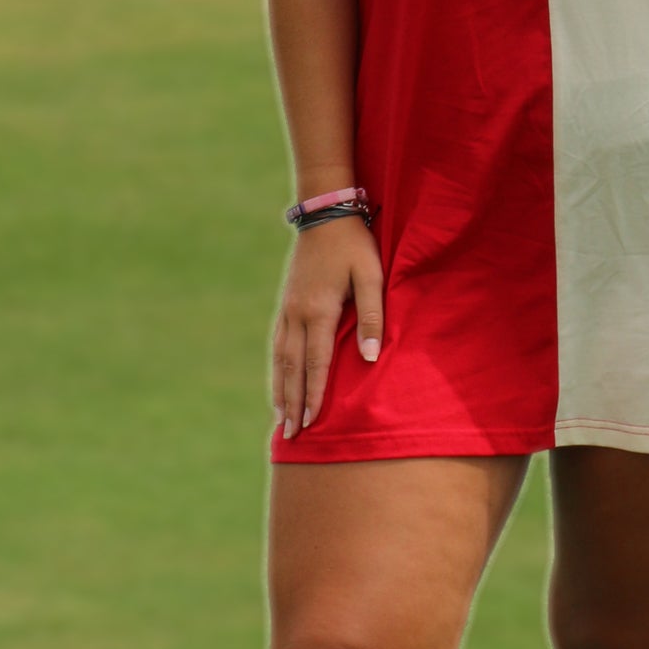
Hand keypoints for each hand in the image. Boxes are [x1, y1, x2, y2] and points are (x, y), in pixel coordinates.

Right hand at [273, 212, 383, 439]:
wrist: (324, 213)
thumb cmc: (355, 245)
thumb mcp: (371, 276)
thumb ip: (372, 316)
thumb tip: (370, 358)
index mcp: (319, 309)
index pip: (316, 363)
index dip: (314, 394)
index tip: (312, 422)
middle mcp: (297, 313)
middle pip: (293, 368)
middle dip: (292, 402)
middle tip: (292, 435)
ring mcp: (287, 308)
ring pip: (280, 358)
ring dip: (280, 390)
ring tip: (280, 420)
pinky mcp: (286, 302)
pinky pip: (277, 343)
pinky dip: (276, 368)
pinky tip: (278, 381)